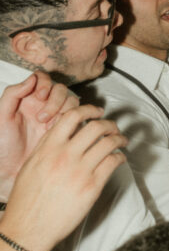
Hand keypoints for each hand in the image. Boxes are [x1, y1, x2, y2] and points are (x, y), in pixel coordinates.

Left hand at [0, 73, 79, 188]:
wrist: (11, 171)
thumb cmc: (3, 146)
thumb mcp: (1, 117)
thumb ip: (12, 94)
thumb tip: (31, 79)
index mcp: (27, 99)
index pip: (42, 79)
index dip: (45, 83)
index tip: (41, 96)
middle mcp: (43, 106)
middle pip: (60, 89)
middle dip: (55, 100)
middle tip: (42, 117)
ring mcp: (56, 118)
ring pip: (71, 101)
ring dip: (65, 109)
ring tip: (50, 126)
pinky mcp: (67, 131)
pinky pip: (78, 119)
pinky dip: (76, 120)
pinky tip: (64, 129)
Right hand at [2, 104, 127, 250]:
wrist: (29, 228)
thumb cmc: (27, 200)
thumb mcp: (31, 165)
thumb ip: (47, 146)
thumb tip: (62, 132)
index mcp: (48, 148)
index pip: (72, 116)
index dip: (89, 110)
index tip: (97, 111)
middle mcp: (65, 156)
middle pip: (96, 127)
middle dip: (110, 124)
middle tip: (114, 127)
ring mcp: (80, 171)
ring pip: (108, 143)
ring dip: (119, 139)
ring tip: (122, 141)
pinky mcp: (92, 186)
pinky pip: (112, 163)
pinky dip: (119, 157)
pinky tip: (119, 158)